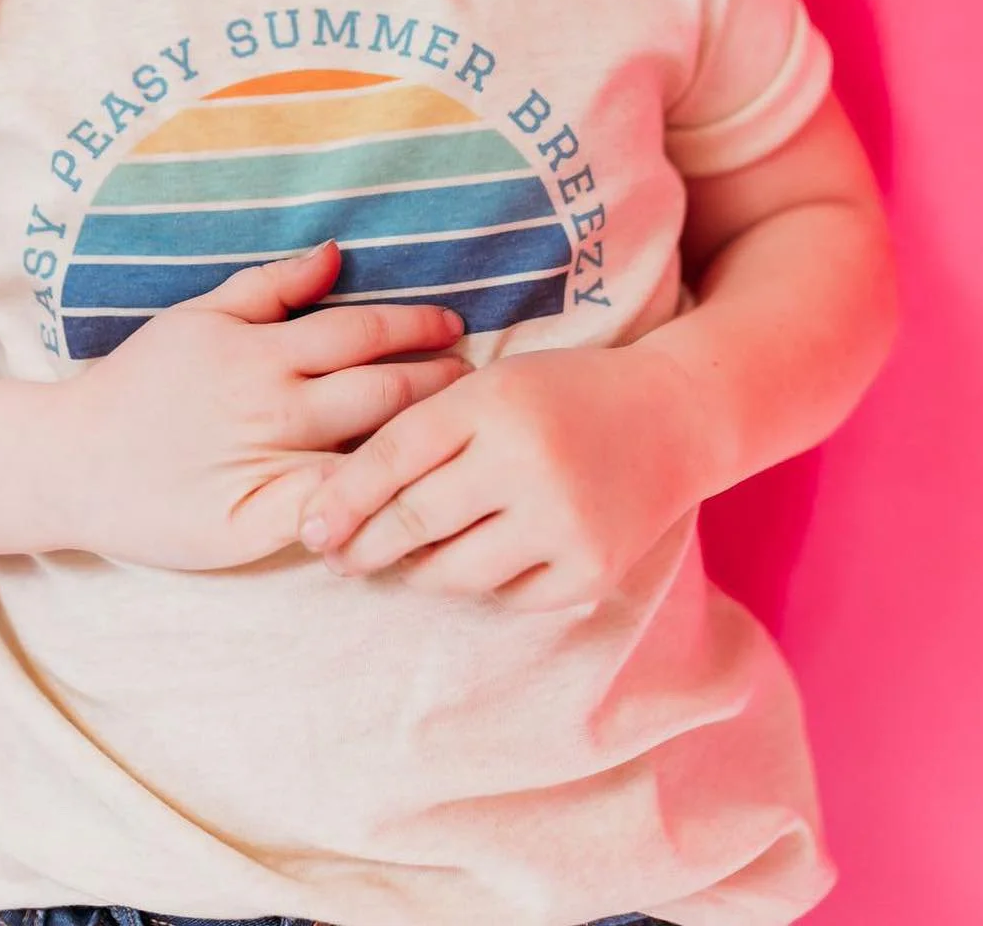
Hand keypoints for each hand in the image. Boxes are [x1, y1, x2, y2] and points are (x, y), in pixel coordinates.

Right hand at [60, 240, 471, 570]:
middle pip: (380, 392)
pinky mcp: (256, 523)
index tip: (455, 329)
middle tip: (478, 380)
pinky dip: (375, 503)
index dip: (418, 328)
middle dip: (439, 384)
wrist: (76, 459)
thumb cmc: (142, 381)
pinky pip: (332, 512)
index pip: (363, 333)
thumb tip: (336, 252)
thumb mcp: (199, 316)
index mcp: (261, 351)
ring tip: (462, 432)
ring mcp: (265, 467)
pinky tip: (414, 496)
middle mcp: (270, 406)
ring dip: (422, 440)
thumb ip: (270, 285)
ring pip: (366, 452)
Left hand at [293, 342, 702, 603]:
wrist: (673, 418)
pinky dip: (477, 585)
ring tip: (392, 563)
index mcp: (493, 402)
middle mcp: (526, 462)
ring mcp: (562, 523)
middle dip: (363, 546)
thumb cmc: (562, 394)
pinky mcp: (589, 570)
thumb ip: (425, 429)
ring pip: (455, 572)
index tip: (309, 527)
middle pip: (415, 519)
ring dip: (413, 572)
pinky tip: (464, 566)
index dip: (341, 497)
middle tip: (336, 556)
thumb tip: (344, 504)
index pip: (393, 455)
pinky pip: (506, 596)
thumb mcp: (491, 386)